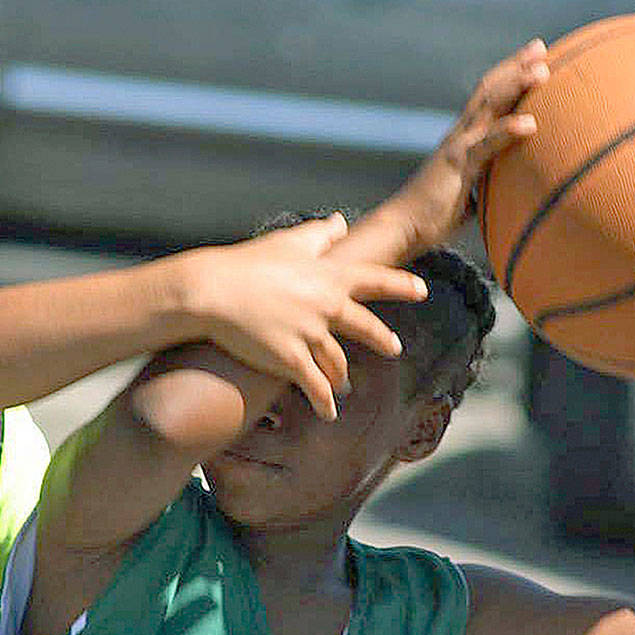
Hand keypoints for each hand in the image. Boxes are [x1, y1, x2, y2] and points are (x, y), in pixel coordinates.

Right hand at [181, 213, 427, 419]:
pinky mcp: (290, 360)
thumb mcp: (287, 241)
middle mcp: (326, 306)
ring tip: (345, 386)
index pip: (375, 280)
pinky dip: (325, 403)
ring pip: (338, 362)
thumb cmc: (245, 263)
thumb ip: (320, 234)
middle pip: (365, 327)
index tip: (422, 290)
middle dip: (381, 339)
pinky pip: (316, 388)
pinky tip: (329, 413)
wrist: (211, 291)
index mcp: (328, 277)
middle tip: (395, 348)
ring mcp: (310, 335)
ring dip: (343, 376)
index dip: (401, 285)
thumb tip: (342, 221)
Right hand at [385, 38, 548, 250]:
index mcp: (462, 140)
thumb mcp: (466, 194)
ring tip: (542, 70)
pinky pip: (486, 145)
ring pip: (489, 106)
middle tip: (539, 46)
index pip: (487, 99)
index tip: (533, 60)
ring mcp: (458, 147)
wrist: (402, 226)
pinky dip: (508, 131)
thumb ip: (483, 186)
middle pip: (489, 90)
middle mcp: (459, 135)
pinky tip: (530, 123)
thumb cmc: (432, 216)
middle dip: (515, 67)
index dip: (508, 77)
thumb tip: (502, 193)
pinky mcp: (457, 165)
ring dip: (516, 85)